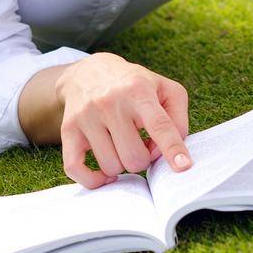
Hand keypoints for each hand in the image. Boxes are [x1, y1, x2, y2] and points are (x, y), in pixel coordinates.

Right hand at [55, 52, 192, 188]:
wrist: (89, 72)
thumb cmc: (134, 85)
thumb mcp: (164, 89)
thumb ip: (177, 120)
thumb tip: (165, 153)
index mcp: (138, 91)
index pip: (159, 124)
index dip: (172, 148)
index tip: (184, 167)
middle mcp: (110, 102)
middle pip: (135, 157)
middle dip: (143, 159)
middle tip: (141, 144)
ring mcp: (86, 116)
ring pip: (111, 166)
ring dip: (121, 164)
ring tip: (122, 146)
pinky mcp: (68, 130)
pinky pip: (75, 168)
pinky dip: (93, 180)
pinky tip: (104, 173)